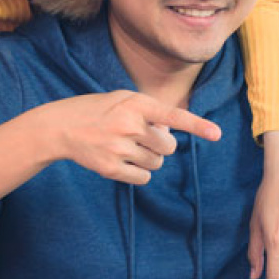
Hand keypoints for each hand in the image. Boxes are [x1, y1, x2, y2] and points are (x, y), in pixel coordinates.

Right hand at [40, 90, 220, 185]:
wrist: (61, 127)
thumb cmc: (99, 110)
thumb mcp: (124, 100)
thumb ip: (151, 113)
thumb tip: (170, 135)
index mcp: (135, 104)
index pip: (172, 116)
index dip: (196, 125)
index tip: (216, 134)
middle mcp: (128, 125)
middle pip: (169, 147)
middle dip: (162, 145)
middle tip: (142, 137)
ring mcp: (118, 148)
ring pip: (157, 163)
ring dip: (149, 158)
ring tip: (128, 146)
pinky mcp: (110, 168)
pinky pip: (144, 178)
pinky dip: (139, 172)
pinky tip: (122, 160)